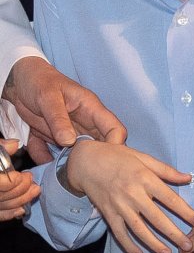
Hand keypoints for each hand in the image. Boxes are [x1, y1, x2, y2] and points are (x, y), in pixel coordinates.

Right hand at [0, 141, 37, 220]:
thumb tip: (14, 144)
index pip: (0, 183)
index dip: (14, 181)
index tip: (24, 174)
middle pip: (2, 196)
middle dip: (21, 189)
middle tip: (31, 179)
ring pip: (2, 206)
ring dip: (21, 200)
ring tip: (34, 191)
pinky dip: (9, 214)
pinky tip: (21, 209)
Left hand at [5, 58, 126, 161]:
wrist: (19, 80)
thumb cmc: (38, 80)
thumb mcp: (48, 97)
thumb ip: (58, 119)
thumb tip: (69, 142)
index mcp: (91, 109)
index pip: (114, 129)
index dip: (115, 146)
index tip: (105, 162)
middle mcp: (84, 124)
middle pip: (99, 147)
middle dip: (93, 161)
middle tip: (81, 171)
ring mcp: (68, 133)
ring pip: (76, 155)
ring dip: (68, 164)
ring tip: (60, 170)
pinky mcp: (52, 139)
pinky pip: (51, 155)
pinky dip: (45, 159)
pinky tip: (41, 159)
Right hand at [65, 142, 193, 252]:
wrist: (85, 161)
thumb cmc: (117, 157)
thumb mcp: (143, 157)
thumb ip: (166, 170)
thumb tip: (188, 178)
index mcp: (145, 178)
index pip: (170, 199)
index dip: (186, 212)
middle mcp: (133, 194)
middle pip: (157, 218)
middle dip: (174, 234)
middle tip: (188, 246)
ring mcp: (119, 206)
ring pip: (139, 229)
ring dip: (154, 244)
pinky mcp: (108, 214)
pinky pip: (119, 233)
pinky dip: (129, 246)